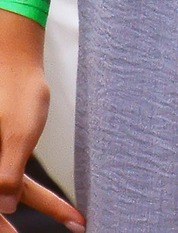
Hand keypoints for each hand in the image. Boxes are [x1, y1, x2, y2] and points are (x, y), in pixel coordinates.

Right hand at [0, 20, 73, 228]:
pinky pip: (15, 182)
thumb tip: (5, 209)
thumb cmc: (16, 92)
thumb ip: (6, 175)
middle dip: (9, 223)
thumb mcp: (17, 135)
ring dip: (31, 213)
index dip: (0, 224)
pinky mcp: (1, 156)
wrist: (14, 60)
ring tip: (72, 223)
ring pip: (5, 196)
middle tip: (39, 232)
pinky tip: (68, 212)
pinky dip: (38, 198)